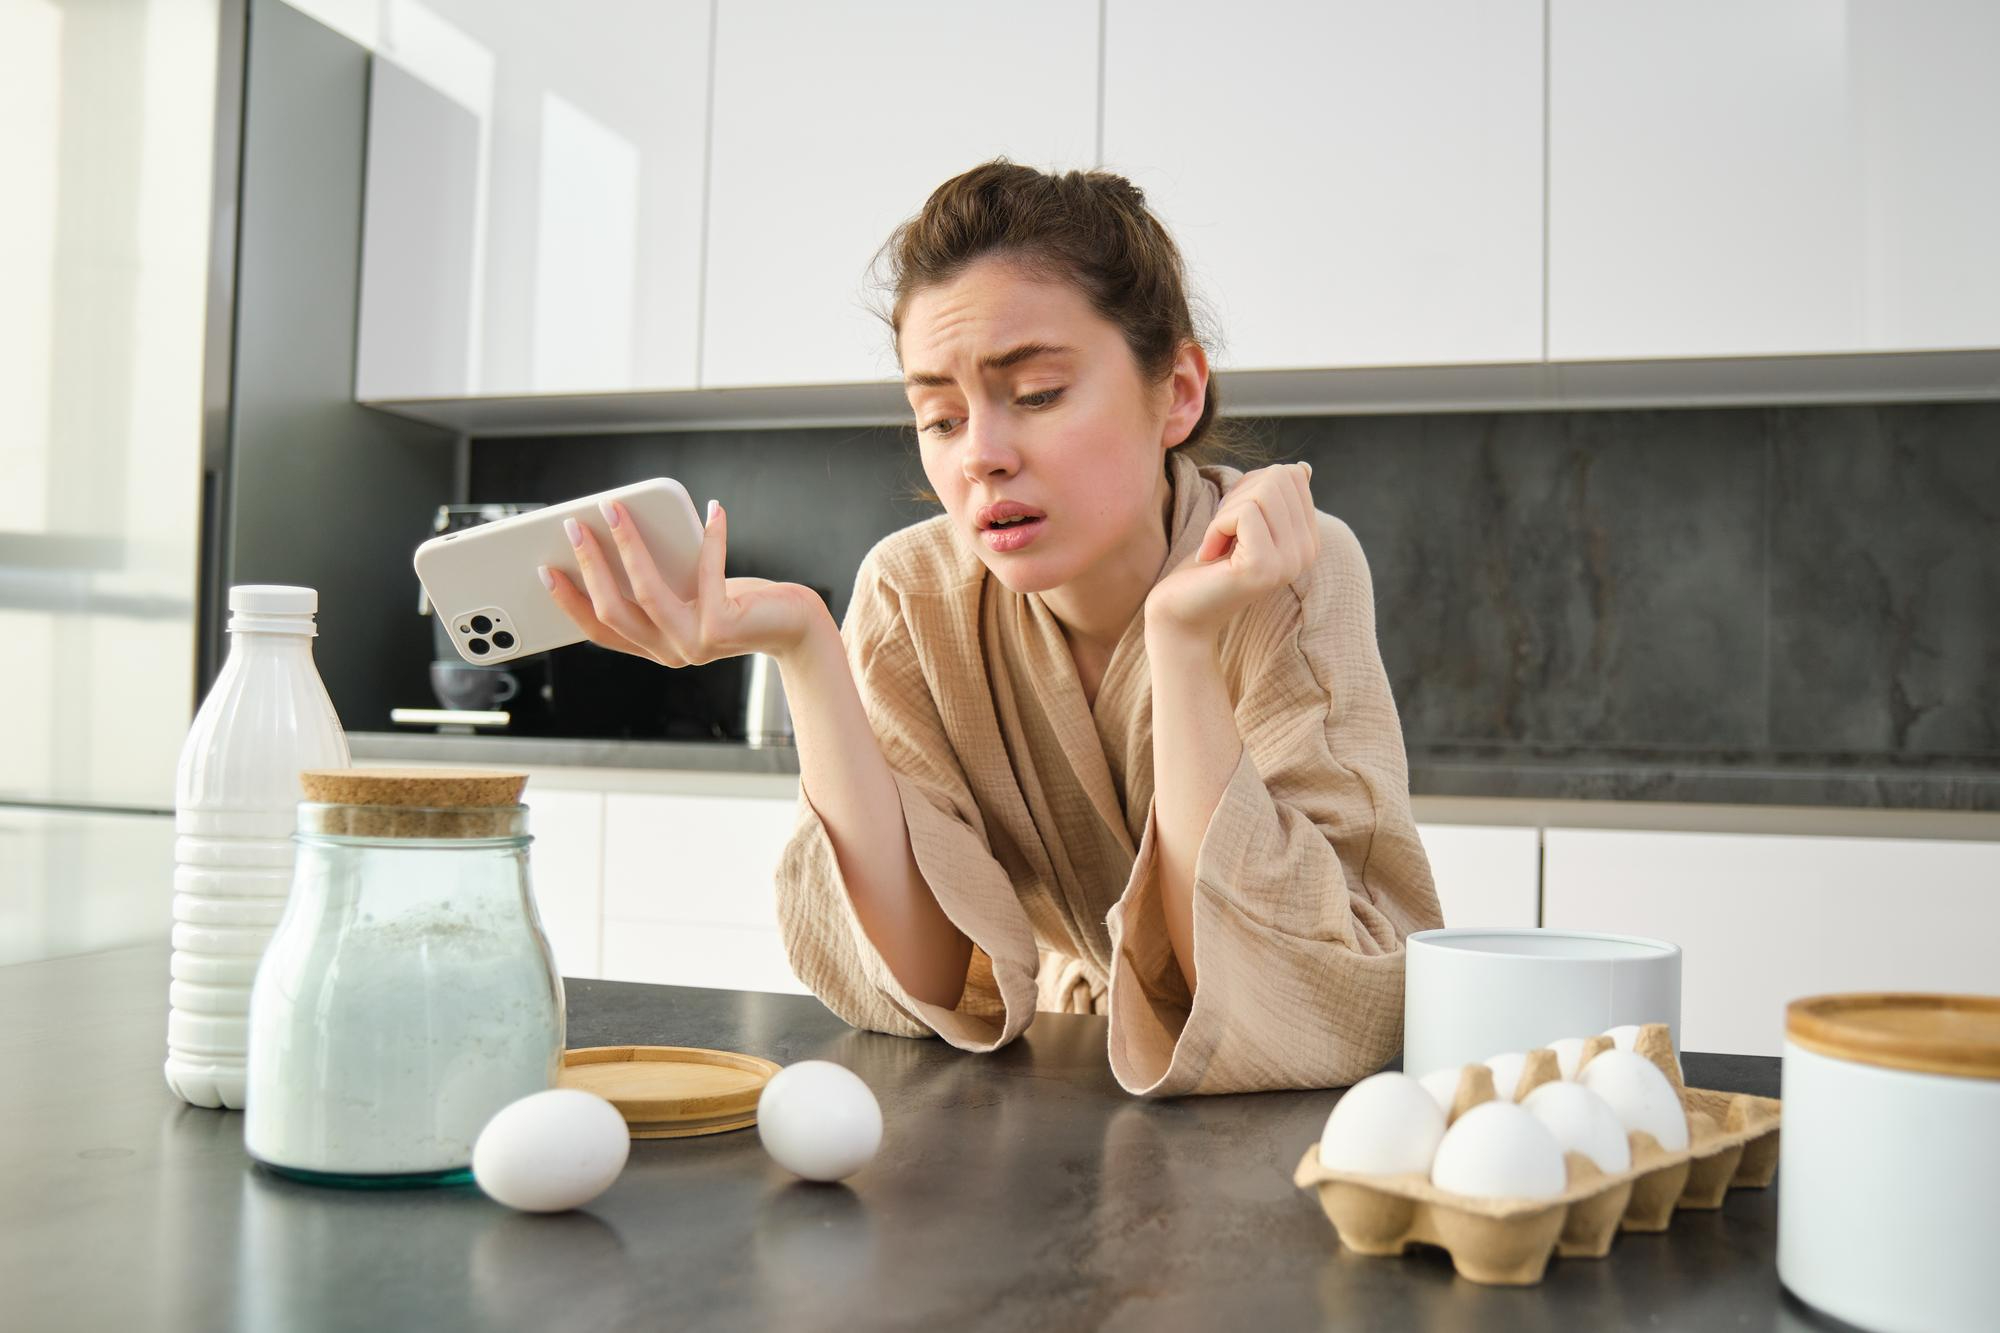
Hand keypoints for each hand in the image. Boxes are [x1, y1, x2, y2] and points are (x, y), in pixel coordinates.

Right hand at [543, 499, 828, 665]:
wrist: (792, 625)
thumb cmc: (737, 601)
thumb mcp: (688, 590)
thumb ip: (656, 577)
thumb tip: (617, 530)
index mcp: (654, 647)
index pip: (599, 630)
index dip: (570, 602)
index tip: (545, 570)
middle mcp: (670, 653)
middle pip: (614, 610)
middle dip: (590, 564)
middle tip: (575, 525)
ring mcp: (694, 644)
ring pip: (647, 593)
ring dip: (628, 546)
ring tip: (616, 510)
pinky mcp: (722, 628)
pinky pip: (707, 573)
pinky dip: (709, 537)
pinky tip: (713, 509)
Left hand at [1145, 461, 1318, 642]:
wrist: (1181, 612)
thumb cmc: (1209, 565)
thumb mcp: (1244, 521)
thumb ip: (1274, 497)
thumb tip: (1303, 468)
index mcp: (1309, 539)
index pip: (1292, 476)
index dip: (1250, 488)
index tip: (1234, 524)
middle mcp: (1308, 552)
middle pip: (1280, 478)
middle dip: (1238, 496)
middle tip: (1222, 533)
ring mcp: (1289, 562)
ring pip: (1263, 492)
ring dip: (1226, 512)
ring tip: (1218, 544)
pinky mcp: (1264, 567)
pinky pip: (1245, 513)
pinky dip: (1216, 526)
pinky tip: (1209, 555)